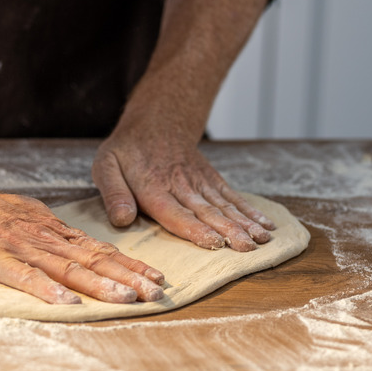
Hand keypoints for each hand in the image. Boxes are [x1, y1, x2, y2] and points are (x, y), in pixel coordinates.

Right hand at [0, 182, 164, 303]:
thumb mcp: (26, 215)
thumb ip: (51, 232)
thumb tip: (79, 244)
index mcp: (51, 230)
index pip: (97, 249)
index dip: (128, 264)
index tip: (155, 277)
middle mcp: (43, 238)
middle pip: (92, 259)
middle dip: (127, 277)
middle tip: (156, 292)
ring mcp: (20, 248)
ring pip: (67, 268)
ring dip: (99, 284)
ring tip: (127, 298)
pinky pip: (24, 277)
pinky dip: (47, 290)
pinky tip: (67, 303)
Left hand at [92, 128, 274, 251]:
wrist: (155, 121)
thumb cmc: (126, 151)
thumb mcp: (106, 166)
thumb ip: (113, 193)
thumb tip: (122, 219)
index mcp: (153, 188)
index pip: (175, 212)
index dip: (194, 228)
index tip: (214, 242)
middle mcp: (181, 186)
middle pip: (207, 211)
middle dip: (229, 231)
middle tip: (247, 249)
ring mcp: (199, 182)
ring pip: (224, 205)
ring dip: (245, 223)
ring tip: (262, 240)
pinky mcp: (211, 180)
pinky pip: (232, 197)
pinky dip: (250, 211)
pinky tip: (266, 225)